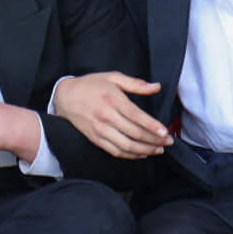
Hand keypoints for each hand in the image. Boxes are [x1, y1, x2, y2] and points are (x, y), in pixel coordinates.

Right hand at [51, 72, 171, 158]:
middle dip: (154, 140)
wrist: (64, 96)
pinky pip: (115, 151)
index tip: (166, 132)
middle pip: (134, 133)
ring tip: (158, 150)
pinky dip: (130, 155)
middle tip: (168, 142)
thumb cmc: (90, 85)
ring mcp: (100, 129)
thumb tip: (156, 87)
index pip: (136, 116)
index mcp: (112, 99)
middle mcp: (106, 116)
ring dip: (145, 150)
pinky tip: (141, 154)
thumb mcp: (112, 77)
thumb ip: (135, 84)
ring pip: (126, 145)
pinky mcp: (95, 138)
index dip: (153, 126)